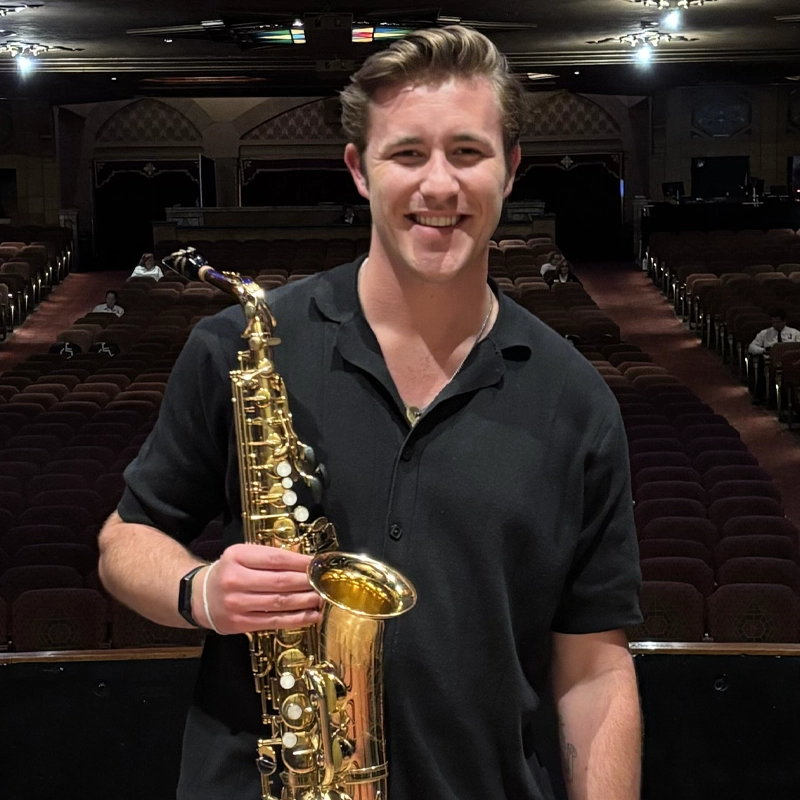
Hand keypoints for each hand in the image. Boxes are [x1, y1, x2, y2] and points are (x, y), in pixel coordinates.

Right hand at [193, 544, 321, 634]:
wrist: (198, 596)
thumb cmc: (228, 572)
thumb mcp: (242, 555)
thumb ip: (269, 555)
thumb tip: (303, 558)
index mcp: (237, 557)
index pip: (276, 559)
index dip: (300, 562)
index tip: (317, 564)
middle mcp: (235, 580)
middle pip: (280, 582)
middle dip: (307, 582)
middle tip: (324, 582)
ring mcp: (237, 603)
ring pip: (279, 602)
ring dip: (305, 601)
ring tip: (321, 598)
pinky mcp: (239, 623)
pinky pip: (274, 621)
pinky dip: (296, 619)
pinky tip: (311, 615)